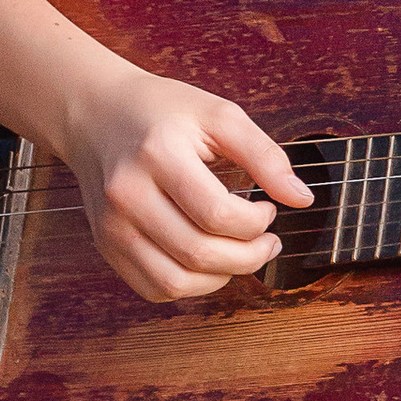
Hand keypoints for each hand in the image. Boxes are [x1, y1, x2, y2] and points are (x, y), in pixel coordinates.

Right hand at [60, 62, 312, 303]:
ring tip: (240, 253)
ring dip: (222, 277)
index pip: (218, 214)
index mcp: (156, 155)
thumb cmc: (163, 113)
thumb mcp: (219, 115)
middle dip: (249, 256)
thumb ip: (265, 155)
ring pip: (176, 282)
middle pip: (199, 254)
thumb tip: (302, 198)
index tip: (267, 208)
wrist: (97, 114)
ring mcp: (111, 226)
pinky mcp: (106, 245)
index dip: (257, 222)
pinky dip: (190, 285)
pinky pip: (154, 288)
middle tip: (267, 241)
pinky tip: (206, 260)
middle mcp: (127, 195)